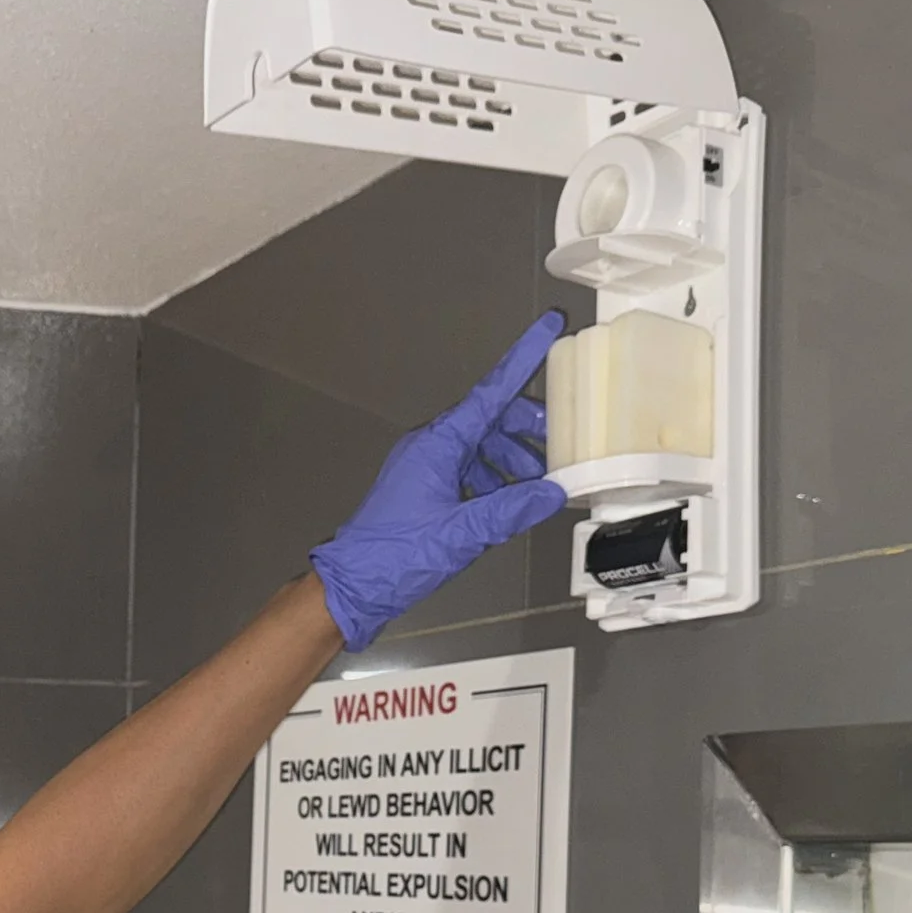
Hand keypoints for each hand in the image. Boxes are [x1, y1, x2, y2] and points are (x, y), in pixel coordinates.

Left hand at [308, 312, 568, 650]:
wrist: (353, 586)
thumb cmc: (396, 556)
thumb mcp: (462, 533)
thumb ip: (510, 511)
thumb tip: (551, 493)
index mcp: (438, 445)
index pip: (490, 391)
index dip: (523, 357)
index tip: (549, 326)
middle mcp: (430, 447)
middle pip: (489, 419)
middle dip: (526, 428)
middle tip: (558, 444)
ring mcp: (424, 468)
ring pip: (478, 446)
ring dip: (510, 459)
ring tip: (536, 486)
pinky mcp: (422, 490)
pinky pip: (465, 470)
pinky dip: (492, 480)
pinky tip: (506, 503)